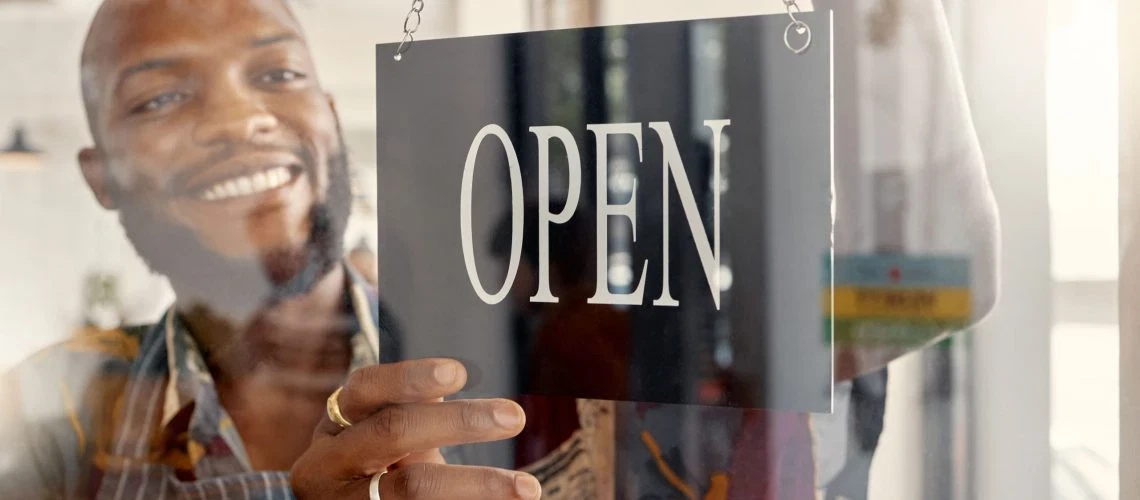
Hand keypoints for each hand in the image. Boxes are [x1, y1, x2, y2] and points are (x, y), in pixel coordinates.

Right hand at [290, 359, 540, 498]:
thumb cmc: (372, 464)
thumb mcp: (380, 434)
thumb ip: (412, 410)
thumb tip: (460, 384)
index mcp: (335, 425)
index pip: (367, 388)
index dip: (411, 377)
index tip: (460, 372)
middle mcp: (329, 464)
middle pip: (393, 433)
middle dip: (458, 421)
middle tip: (515, 416)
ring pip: (412, 487)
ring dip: (477, 484)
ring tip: (527, 488)